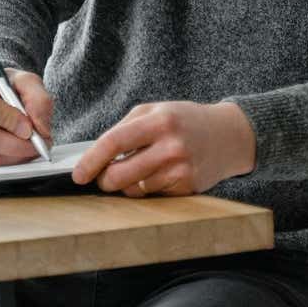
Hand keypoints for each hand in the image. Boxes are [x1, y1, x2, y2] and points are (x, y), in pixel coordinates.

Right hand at [0, 69, 53, 165]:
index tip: (29, 127)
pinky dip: (10, 161)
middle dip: (19, 145)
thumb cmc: (6, 87)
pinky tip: (18, 150)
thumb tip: (40, 129)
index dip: (8, 119)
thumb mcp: (26, 81)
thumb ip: (38, 99)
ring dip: (18, 155)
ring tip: (32, 145)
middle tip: (41, 142)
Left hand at [71, 101, 254, 196]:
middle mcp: (171, 146)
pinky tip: (159, 173)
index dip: (92, 161)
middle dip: (104, 180)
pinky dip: (147, 188)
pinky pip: (153, 195)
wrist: (228, 135)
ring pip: (135, 190)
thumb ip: (125, 128)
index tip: (78, 174)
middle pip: (121, 175)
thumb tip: (96, 154)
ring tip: (139, 168)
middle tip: (103, 177)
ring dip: (127, 184)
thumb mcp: (155, 110)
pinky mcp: (188, 188)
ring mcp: (181, 170)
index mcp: (159, 121)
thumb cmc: (185, 120)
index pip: (115, 142)